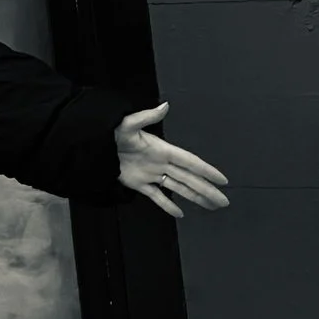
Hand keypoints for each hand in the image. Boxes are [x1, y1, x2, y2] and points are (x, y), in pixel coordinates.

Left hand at [114, 104, 229, 218]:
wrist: (94, 144)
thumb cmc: (112, 132)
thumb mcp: (129, 124)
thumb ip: (147, 117)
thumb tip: (165, 105)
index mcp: (163, 150)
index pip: (190, 162)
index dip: (207, 171)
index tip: (223, 180)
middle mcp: (161, 164)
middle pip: (189, 179)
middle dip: (207, 190)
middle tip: (224, 201)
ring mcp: (151, 175)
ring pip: (178, 189)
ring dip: (195, 197)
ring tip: (211, 206)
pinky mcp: (139, 184)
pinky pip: (157, 196)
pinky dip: (168, 205)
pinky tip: (180, 213)